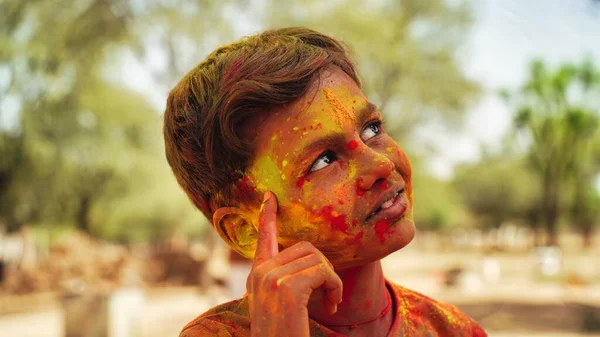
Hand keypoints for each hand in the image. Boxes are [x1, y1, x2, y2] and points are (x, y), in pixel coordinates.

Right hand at [247, 191, 342, 336]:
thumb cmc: (285, 333)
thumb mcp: (282, 306)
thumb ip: (288, 282)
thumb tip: (312, 263)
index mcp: (258, 275)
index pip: (263, 238)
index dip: (267, 216)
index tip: (270, 197)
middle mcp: (260, 273)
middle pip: (306, 248)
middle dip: (325, 270)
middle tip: (329, 297)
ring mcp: (270, 278)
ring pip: (317, 258)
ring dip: (332, 281)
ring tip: (329, 303)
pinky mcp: (286, 288)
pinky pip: (323, 271)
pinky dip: (334, 288)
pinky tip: (330, 306)